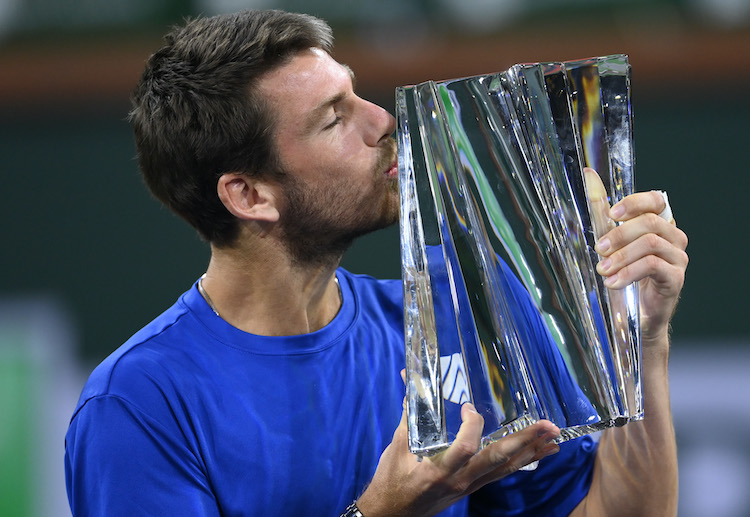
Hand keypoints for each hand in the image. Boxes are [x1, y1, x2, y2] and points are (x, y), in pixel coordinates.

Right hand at [356, 403, 560, 516]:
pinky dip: (521, 462)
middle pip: (498, 459)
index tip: (469, 408)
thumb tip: (411, 377)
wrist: (391, 514)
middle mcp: (460, 479)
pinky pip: (502, 474)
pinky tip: (538, 453)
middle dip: (525, 441)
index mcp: (438, 469)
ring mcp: (469, 485)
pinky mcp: (473, 487)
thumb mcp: (397, 445)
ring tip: (555, 438)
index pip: (466, 448)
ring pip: (505, 468)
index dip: (473, 426)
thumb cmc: (391, 480)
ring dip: (532, 452)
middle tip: (549, 426)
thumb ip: (410, 412)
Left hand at [593, 181, 687, 341]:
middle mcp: (673, 237)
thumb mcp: (611, 241)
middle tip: (599, 249)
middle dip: (619, 234)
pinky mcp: (676, 278)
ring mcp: (678, 257)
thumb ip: (602, 210)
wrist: (638, 314)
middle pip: (650, 223)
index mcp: (659, 223)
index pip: (656, 200)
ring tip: (603, 269)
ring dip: (621, 256)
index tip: (612, 215)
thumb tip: (589, 175)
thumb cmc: (625, 273)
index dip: (635, 203)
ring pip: (650, 244)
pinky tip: (612, 282)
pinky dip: (628, 273)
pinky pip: (653, 266)